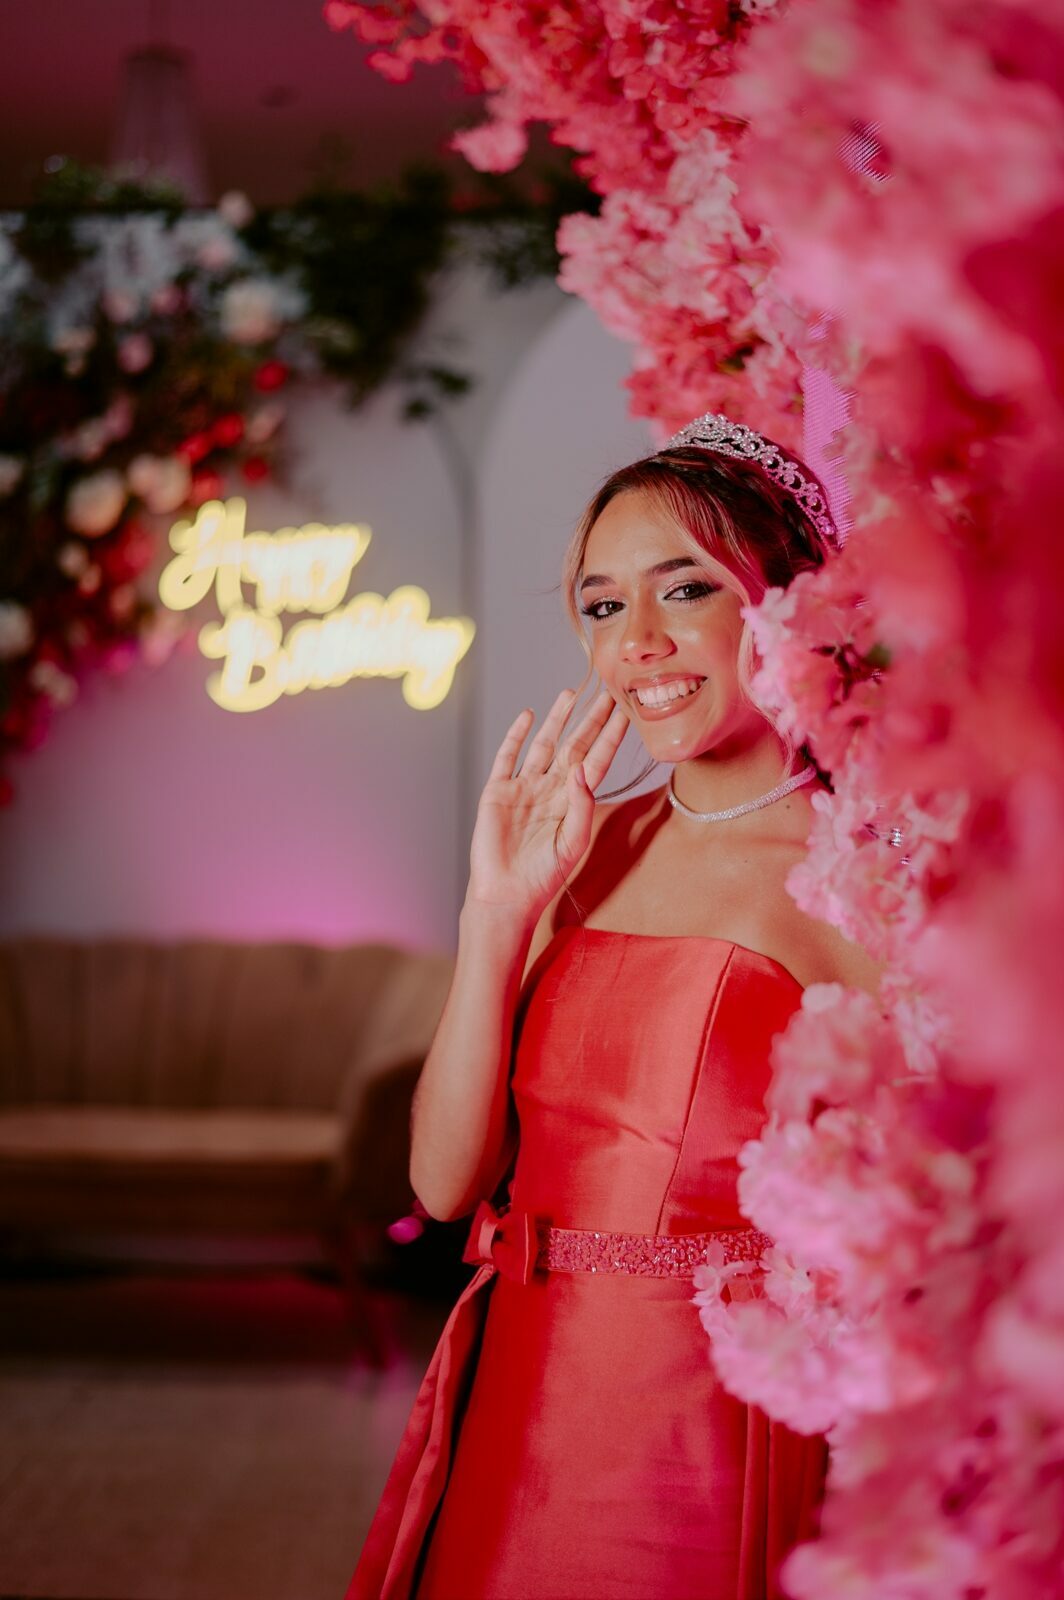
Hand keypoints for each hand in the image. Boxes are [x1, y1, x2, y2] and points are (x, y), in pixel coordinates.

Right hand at [467, 687, 628, 920]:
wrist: (506, 893)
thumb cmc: (544, 875)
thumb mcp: (573, 841)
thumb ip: (581, 805)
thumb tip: (581, 769)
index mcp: (574, 801)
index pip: (597, 760)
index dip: (610, 737)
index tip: (625, 713)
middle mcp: (552, 789)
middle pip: (575, 745)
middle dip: (590, 719)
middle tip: (606, 692)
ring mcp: (525, 787)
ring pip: (544, 744)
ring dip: (558, 719)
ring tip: (571, 693)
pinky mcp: (499, 791)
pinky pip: (508, 756)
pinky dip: (516, 734)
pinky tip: (528, 716)